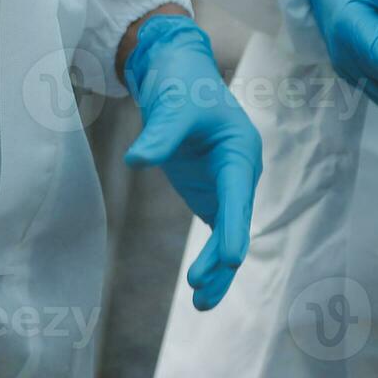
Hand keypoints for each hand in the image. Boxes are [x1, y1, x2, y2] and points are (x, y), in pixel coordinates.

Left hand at [123, 16, 260, 310]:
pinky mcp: (210, 194)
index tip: (228, 259)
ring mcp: (226, 186)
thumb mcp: (172, 105)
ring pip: (227, 234)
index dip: (234, 228)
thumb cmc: (182, 85)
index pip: (239, 194)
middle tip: (199, 286)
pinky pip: (214, 231)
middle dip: (221, 257)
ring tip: (201, 304)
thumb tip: (137, 159)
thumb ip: (159, 134)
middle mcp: (239, 173)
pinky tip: (201, 288)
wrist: (177, 73)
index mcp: (241, 151)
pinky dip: (209, 261)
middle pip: (235, 222)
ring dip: (218, 268)